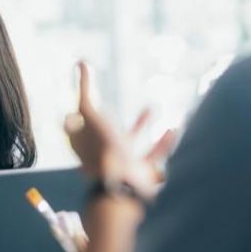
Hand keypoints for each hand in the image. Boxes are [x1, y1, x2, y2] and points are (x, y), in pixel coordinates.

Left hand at [64, 61, 175, 199]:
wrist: (123, 188)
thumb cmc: (104, 150)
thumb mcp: (90, 115)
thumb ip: (84, 91)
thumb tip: (81, 63)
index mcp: (86, 143)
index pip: (76, 127)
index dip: (77, 116)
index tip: (83, 100)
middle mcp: (103, 154)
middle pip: (105, 134)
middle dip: (108, 114)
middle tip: (109, 98)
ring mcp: (122, 164)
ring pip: (132, 144)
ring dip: (142, 125)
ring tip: (152, 107)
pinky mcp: (141, 174)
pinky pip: (153, 156)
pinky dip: (164, 142)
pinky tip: (174, 129)